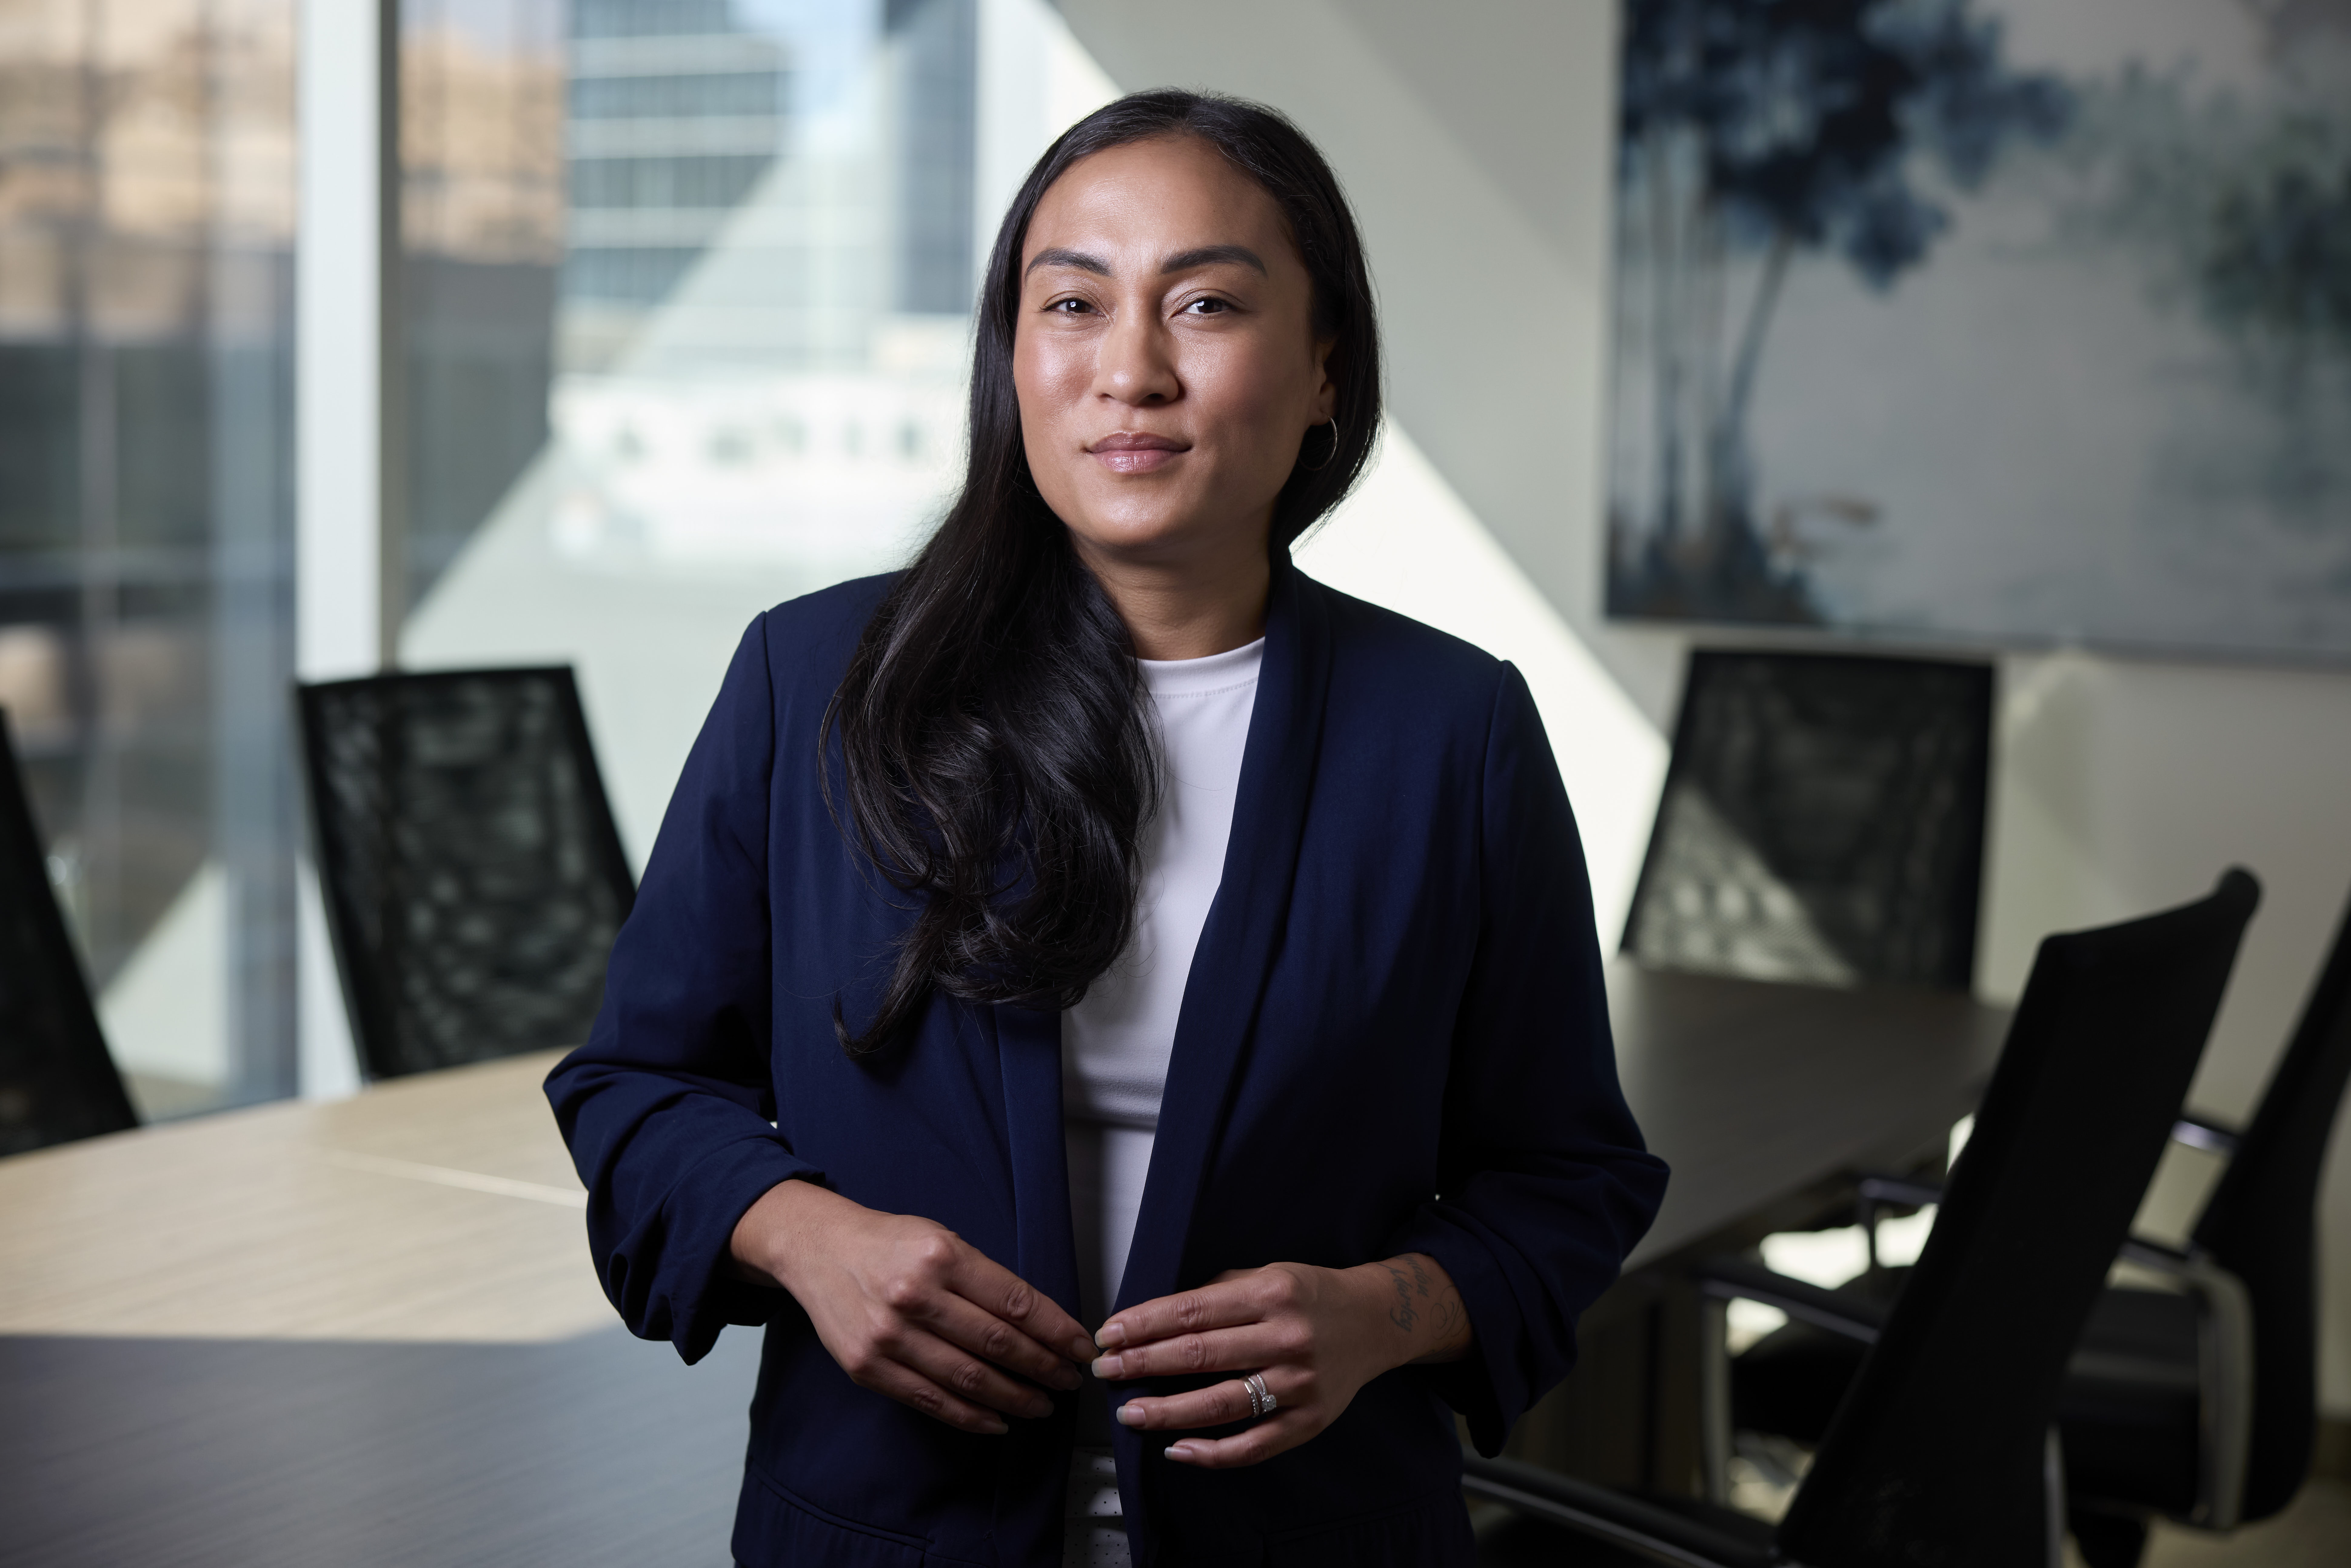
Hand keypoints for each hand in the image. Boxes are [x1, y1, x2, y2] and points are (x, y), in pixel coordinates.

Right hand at [730, 1179, 1093, 1434]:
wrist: (819, 1250)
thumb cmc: (890, 1244)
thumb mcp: (942, 1239)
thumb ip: (984, 1279)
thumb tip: (1038, 1324)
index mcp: (941, 1256)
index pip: (1015, 1302)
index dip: (1056, 1331)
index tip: (1080, 1348)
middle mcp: (914, 1296)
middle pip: (997, 1343)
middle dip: (1043, 1367)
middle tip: (1068, 1381)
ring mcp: (888, 1336)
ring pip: (968, 1379)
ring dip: (1014, 1398)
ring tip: (1041, 1405)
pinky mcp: (867, 1367)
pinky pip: (930, 1400)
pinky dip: (970, 1417)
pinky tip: (997, 1421)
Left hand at [1092, 1252, 1470, 1466]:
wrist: (1375, 1321)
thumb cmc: (1311, 1296)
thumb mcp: (1267, 1275)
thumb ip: (1218, 1294)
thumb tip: (1156, 1319)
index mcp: (1271, 1294)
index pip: (1192, 1311)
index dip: (1144, 1325)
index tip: (1108, 1335)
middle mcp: (1286, 1338)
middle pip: (1199, 1355)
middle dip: (1143, 1363)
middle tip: (1105, 1371)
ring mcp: (1300, 1383)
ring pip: (1221, 1404)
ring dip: (1168, 1411)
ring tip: (1129, 1412)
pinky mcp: (1311, 1420)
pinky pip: (1254, 1445)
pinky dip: (1212, 1453)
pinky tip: (1178, 1449)